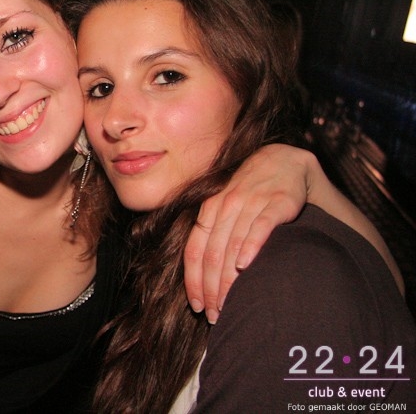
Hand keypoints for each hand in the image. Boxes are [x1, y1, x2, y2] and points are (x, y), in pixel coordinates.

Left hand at [184, 144, 312, 322]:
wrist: (283, 161)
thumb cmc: (250, 193)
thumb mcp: (225, 209)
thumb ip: (214, 236)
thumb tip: (203, 278)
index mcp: (209, 211)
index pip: (195, 251)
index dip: (194, 281)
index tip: (197, 306)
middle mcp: (226, 206)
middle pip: (213, 254)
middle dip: (212, 289)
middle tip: (216, 315)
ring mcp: (250, 202)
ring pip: (233, 245)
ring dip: (229, 279)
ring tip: (230, 305)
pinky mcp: (277, 201)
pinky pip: (259, 226)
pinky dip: (251, 246)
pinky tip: (246, 265)